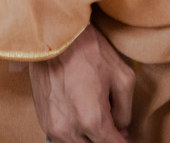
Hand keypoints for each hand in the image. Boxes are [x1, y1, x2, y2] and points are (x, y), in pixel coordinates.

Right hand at [28, 23, 135, 142]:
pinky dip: (74, 133)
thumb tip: (121, 128)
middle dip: (105, 139)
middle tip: (114, 126)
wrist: (55, 37)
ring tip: (96, 118)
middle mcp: (71, 129)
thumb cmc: (89, 51)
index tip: (125, 135)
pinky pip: (62, 138)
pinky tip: (80, 116)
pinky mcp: (43, 121)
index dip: (122, 141)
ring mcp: (54, 127)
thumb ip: (125, 110)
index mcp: (93, 119)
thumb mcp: (123, 76)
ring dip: (89, 138)